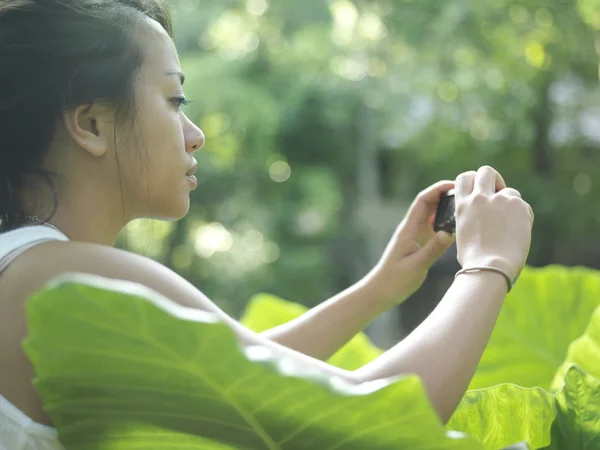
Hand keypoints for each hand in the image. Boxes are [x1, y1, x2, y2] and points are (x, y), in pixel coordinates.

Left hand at [364, 180, 457, 305]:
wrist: (381, 291)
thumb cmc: (395, 280)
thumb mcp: (416, 265)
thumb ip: (433, 249)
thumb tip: (450, 232)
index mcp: (409, 229)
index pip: (423, 200)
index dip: (438, 189)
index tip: (456, 185)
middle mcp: (411, 228)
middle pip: (429, 203)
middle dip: (446, 194)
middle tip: (467, 193)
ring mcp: (415, 235)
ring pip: (432, 215)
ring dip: (446, 208)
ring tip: (466, 207)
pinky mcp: (418, 244)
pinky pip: (433, 228)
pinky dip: (445, 223)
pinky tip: (458, 227)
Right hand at [455, 166, 533, 280]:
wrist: (491, 267)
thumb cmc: (475, 259)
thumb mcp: (463, 233)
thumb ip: (471, 217)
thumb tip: (481, 217)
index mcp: (462, 205)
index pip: (464, 178)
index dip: (473, 180)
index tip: (480, 189)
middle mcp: (479, 198)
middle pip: (486, 171)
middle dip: (494, 180)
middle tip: (499, 194)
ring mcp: (499, 200)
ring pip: (510, 192)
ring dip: (511, 204)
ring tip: (510, 226)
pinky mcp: (518, 206)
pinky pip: (523, 206)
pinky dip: (522, 216)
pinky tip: (518, 233)